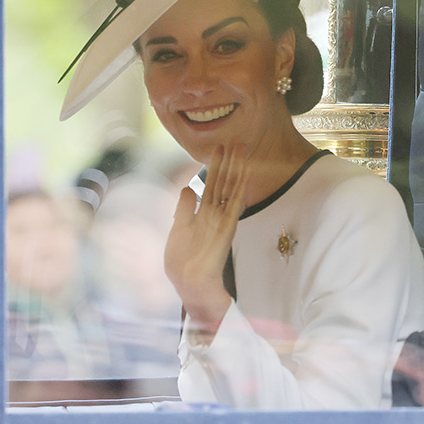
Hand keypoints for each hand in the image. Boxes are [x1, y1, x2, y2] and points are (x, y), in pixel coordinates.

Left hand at [165, 143, 247, 332]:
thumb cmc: (182, 262)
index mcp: (203, 214)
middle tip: (235, 139)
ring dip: (236, 166)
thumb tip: (188, 187)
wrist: (190, 284)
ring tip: (241, 147)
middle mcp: (215, 214)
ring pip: (230, 187)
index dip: (215, 165)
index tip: (219, 148)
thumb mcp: (178, 229)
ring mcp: (222, 219)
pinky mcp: (227, 227)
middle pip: (223, 181)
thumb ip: (184, 208)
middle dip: (228, 160)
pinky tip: (245, 171)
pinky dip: (240, 186)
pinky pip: (235, 202)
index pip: (211, 184)